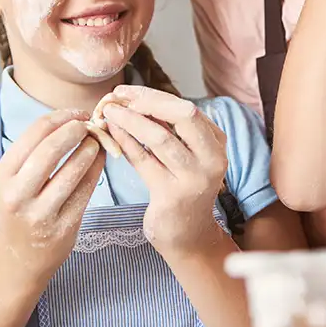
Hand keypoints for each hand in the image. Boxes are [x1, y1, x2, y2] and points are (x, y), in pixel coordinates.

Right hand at [0, 111, 104, 284]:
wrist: (14, 263)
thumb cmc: (18, 211)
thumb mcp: (12, 180)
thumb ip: (35, 152)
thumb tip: (73, 120)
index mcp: (3, 174)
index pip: (35, 132)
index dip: (62, 117)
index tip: (78, 114)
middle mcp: (17, 194)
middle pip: (52, 149)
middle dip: (77, 130)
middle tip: (90, 125)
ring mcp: (40, 213)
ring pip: (73, 170)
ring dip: (91, 150)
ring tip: (97, 143)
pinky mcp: (62, 228)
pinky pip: (86, 191)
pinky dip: (97, 170)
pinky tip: (100, 161)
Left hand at [100, 85, 228, 254]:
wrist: (187, 234)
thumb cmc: (182, 188)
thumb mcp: (186, 155)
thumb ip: (170, 130)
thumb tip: (133, 99)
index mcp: (217, 143)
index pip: (187, 108)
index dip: (155, 96)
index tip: (128, 91)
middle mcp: (212, 158)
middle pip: (183, 115)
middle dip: (147, 101)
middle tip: (118, 97)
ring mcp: (195, 178)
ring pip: (161, 137)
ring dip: (130, 120)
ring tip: (108, 111)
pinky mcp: (173, 196)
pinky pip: (144, 161)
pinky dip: (126, 142)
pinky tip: (111, 132)